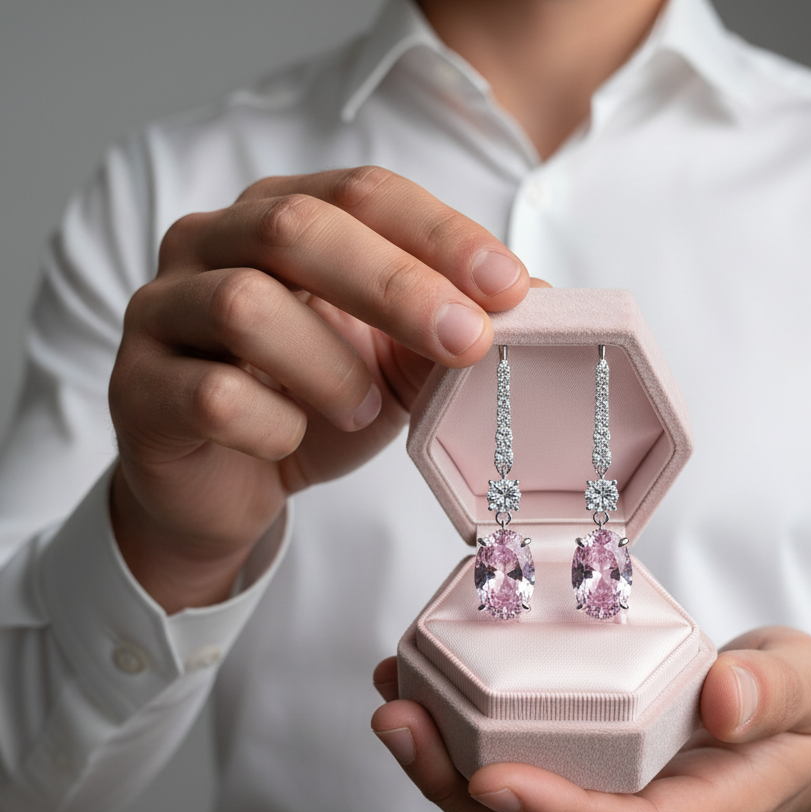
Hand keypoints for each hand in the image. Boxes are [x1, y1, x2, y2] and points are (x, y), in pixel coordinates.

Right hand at [109, 167, 529, 611]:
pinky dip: (274, 425)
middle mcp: (210, 244)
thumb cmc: (311, 407)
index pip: (361, 192)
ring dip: (329, 366)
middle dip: (398, 286)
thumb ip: (446, 325)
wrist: (226, 485)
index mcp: (278, 218)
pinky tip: (291, 441)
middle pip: (296, 228)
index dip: (439, 235)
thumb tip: (538, 301)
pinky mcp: (137, 387)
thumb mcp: (393, 363)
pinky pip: (210, 394)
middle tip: (467, 341)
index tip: (510, 288)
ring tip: (364, 411)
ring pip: (244, 305)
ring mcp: (162, 310)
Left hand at [371, 627, 810, 811]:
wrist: (785, 744)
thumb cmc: (791, 720)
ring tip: (395, 705)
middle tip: (403, 721)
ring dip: (442, 772)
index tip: (491, 779)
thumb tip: (724, 700)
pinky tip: (422, 700)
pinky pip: (511, 784)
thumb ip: (775, 691)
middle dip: (460, 790)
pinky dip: (458, 751)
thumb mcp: (805, 686)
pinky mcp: (579, 789)